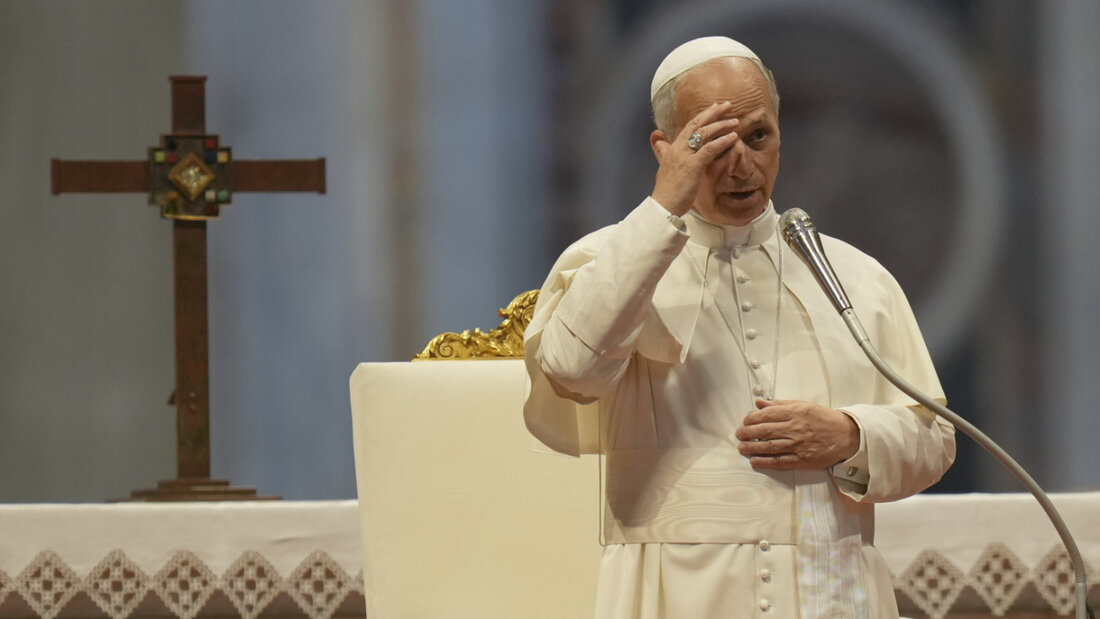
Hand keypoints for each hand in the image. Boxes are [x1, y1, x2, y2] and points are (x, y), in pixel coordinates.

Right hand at [650, 102, 740, 215]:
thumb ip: (665, 154)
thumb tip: (661, 145)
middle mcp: (678, 148)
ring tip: (735, 122)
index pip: (689, 126)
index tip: (715, 108)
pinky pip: (710, 149)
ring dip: (722, 125)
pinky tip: (733, 137)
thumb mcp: (665, 167)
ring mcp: (685, 156)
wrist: (663, 205)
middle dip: (713, 112)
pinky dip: (723, 141)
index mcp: (673, 148)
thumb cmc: (667, 191)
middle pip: (697, 124)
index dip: (703, 116)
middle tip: (727, 105)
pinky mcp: (693, 165)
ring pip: (704, 133)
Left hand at [735, 399, 859, 469]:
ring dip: (752, 447)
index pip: (767, 415)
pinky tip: (754, 461)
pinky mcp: (803, 460)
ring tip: (741, 447)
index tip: (745, 421)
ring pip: (770, 447)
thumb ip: (780, 404)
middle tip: (739, 434)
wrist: (846, 436)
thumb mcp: (803, 405)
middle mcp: (796, 428)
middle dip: (748, 433)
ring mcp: (799, 445)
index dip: (752, 419)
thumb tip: (759, 403)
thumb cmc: (824, 419)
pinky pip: (780, 461)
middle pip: (765, 431)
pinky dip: (765, 462)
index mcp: (796, 412)